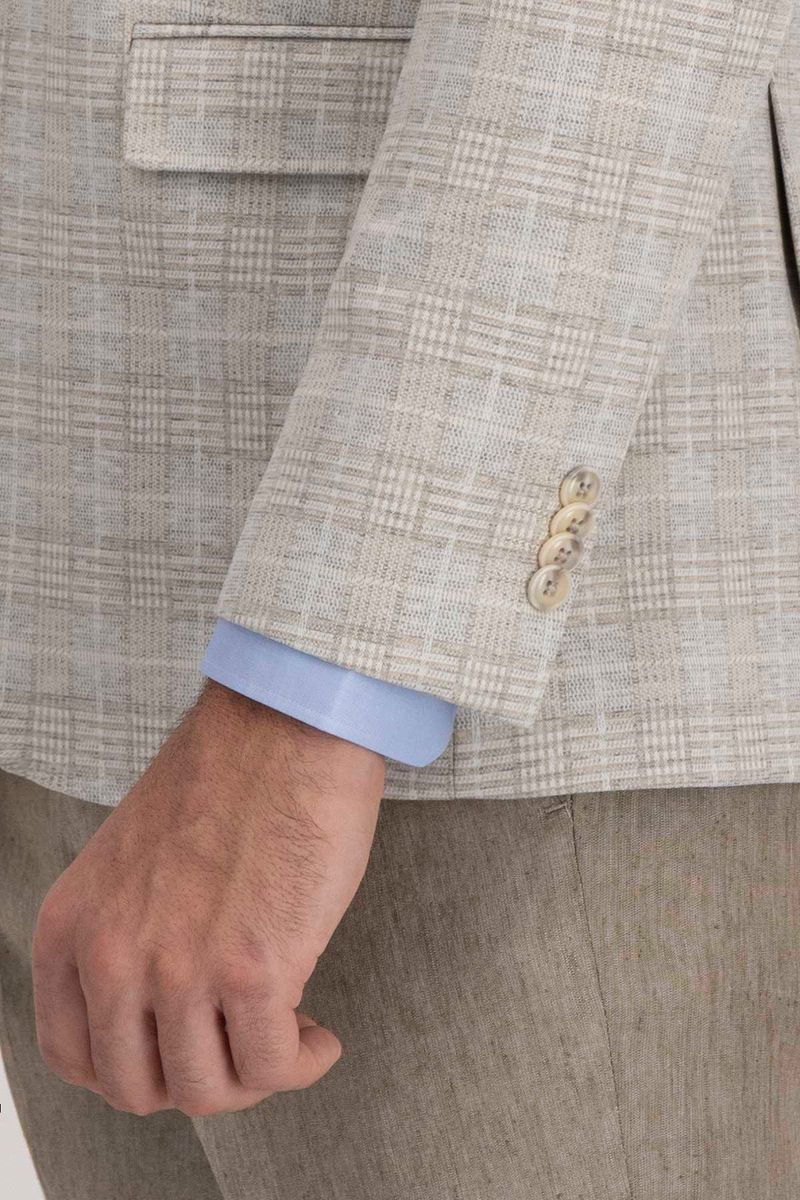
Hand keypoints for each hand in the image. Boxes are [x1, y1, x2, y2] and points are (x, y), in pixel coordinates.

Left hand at [32, 680, 383, 1115]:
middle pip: (142, 1088)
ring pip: (209, 1091)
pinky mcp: (254, 971)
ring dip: (256, 1075)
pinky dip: (302, 1063)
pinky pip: (273, 1066)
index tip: (183, 1049)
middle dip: (199, 1078)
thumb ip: (127, 935)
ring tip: (289, 1036)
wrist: (287, 724)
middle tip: (242, 1045)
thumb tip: (166, 1012)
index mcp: (71, 928)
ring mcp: (179, 970)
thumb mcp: (131, 863)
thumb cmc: (227, 777)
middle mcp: (111, 958)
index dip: (138, 1070)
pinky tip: (320, 1035)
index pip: (75, 1058)